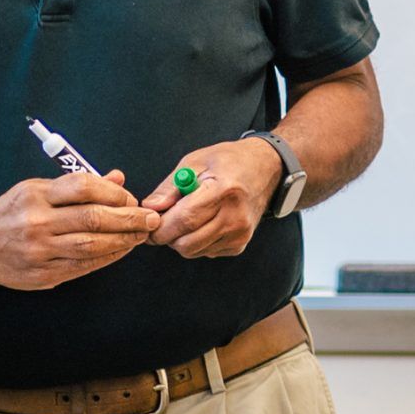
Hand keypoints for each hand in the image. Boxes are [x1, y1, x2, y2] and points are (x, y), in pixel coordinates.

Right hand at [0, 170, 160, 289]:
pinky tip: (122, 250)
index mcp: (35, 195)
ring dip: (123, 240)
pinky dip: (108, 258)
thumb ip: (77, 185)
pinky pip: (83, 266)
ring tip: (141, 234)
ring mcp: (38, 251)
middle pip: (92, 218)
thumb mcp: (37, 189)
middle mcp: (36, 222)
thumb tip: (117, 178)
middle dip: (129, 218)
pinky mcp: (43, 275)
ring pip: (91, 246)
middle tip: (150, 218)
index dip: (113, 192)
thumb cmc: (12, 212)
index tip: (131, 198)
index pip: (82, 187)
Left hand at [143, 138, 284, 258]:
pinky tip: (204, 222)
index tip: (149, 224)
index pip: (185, 220)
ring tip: (187, 216)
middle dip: (167, 236)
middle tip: (164, 220)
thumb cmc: (228, 161)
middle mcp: (235, 216)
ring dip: (182, 239)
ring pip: (194, 251)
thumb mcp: (196, 162)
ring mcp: (240, 233)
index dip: (161, 227)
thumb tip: (150, 208)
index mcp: (224, 191)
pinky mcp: (240, 244)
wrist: (265, 169)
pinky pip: (206, 252)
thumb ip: (169, 187)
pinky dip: (197, 242)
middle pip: (187, 243)